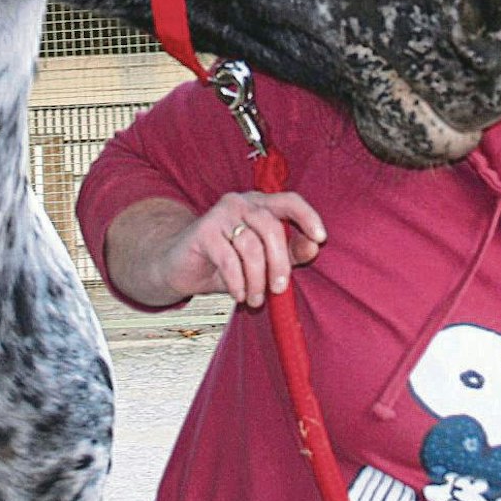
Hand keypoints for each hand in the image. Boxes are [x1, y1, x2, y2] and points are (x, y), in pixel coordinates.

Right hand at [171, 190, 326, 307]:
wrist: (180, 268)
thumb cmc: (226, 263)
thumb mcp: (263, 260)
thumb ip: (290, 252)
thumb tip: (314, 246)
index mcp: (260, 204)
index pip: (290, 201)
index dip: (308, 217)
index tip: (320, 239)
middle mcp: (241, 202)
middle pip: (271, 227)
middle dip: (280, 263)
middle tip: (279, 289)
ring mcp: (220, 214)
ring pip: (251, 246)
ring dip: (257, 279)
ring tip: (256, 300)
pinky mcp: (203, 231)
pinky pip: (229, 259)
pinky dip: (238, 282)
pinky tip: (239, 295)